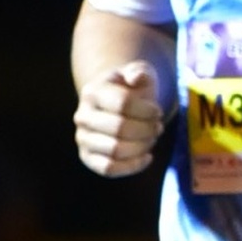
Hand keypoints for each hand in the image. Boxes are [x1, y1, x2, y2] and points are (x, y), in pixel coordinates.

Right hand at [73, 60, 168, 179]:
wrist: (118, 106)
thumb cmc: (132, 89)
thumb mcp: (139, 74)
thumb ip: (140, 72)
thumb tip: (135, 78)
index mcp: (92, 92)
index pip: (122, 103)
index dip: (146, 110)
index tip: (158, 112)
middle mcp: (82, 116)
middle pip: (120, 128)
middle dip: (147, 130)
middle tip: (158, 127)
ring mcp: (83, 138)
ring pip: (116, 150)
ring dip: (142, 146)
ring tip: (151, 138)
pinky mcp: (88, 158)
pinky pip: (109, 169)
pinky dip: (133, 166)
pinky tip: (147, 157)